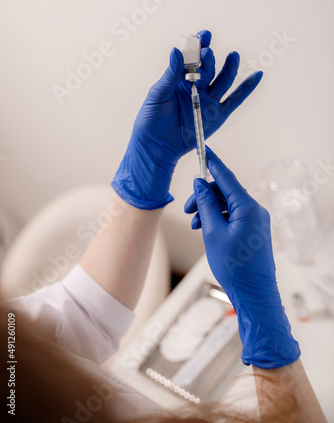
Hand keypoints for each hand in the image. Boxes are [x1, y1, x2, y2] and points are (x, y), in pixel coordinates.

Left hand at [112, 30, 262, 208]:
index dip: (198, 46)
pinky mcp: (218, 115)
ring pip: (223, 80)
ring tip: (233, 55)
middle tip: (207, 52)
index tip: (203, 35)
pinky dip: (247, 88)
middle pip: (208, 68)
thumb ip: (170, 75)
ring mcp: (208, 100)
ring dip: (229, 67)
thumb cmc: (151, 120)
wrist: (156, 146)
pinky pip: (235, 100)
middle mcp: (196, 87)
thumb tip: (176, 50)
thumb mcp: (158, 94)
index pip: (192, 58)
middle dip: (209, 58)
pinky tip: (257, 75)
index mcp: (180, 79)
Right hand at [184, 147, 300, 367]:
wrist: (253, 293)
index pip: (227, 177)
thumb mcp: (213, 232)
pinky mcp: (253, 230)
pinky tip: (204, 229)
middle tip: (188, 208)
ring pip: (227, 204)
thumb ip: (206, 204)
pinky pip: (233, 216)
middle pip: (225, 191)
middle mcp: (255, 210)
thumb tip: (200, 184)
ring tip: (195, 224)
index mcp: (248, 207)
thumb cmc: (234, 266)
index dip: (213, 164)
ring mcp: (255, 221)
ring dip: (208, 209)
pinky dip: (217, 219)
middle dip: (204, 196)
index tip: (204, 150)